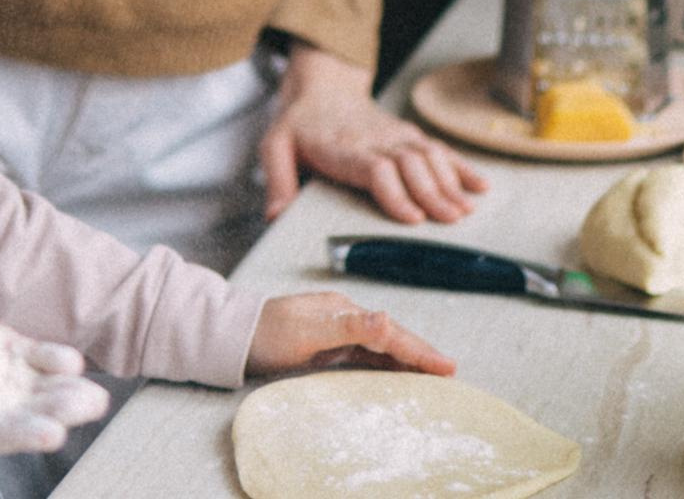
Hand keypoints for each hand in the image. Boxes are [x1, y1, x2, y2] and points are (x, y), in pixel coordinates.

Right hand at [0, 288, 108, 459]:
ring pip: (30, 390)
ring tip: (93, 396)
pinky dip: (47, 360)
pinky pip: (25, 358)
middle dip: (53, 413)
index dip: (19, 436)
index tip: (51, 434)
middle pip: (20, 417)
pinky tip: (71, 362)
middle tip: (86, 408)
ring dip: (62, 393)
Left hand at [247, 293, 455, 378]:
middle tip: (450, 371)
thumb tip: (386, 318)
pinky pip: (366, 356)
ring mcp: (336, 330)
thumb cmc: (266, 334)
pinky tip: (394, 373)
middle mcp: (344, 317)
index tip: (447, 366)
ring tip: (433, 373)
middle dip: (421, 353)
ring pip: (381, 346)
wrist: (233, 336)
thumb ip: (347, 326)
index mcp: (344, 310)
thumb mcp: (306, 332)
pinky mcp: (326, 345)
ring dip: (407, 359)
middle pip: (391, 337)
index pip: (391, 333)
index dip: (420, 350)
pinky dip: (385, 363)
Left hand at [259, 43, 488, 224]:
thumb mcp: (275, 146)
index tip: (413, 218)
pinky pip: (439, 149)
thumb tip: (277, 217)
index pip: (376, 168)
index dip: (396, 193)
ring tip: (467, 210)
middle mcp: (377, 140)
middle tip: (452, 221)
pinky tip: (481, 186)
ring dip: (451, 182)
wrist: (322, 86)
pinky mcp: (409, 135)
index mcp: (345, 147)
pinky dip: (462, 166)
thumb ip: (277, 180)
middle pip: (410, 165)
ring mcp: (397, 135)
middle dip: (433, 193)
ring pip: (430, 156)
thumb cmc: (299, 123)